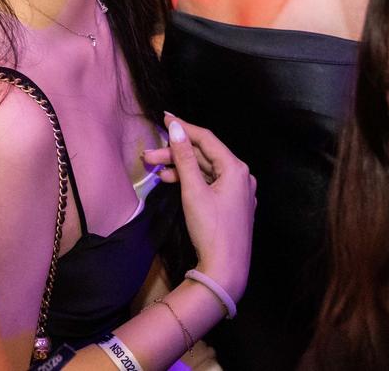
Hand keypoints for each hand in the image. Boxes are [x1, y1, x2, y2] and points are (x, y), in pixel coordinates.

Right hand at [141, 116, 255, 296]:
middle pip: (204, 156)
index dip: (183, 127)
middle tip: (148, 156)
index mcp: (236, 168)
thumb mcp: (193, 191)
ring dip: (181, 168)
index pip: (206, 139)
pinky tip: (172, 181)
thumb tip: (175, 128)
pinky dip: (191, 181)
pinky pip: (210, 184)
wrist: (225, 270)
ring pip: (205, 171)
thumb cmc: (210, 229)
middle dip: (175, 154)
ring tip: (155, 169)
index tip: (163, 118)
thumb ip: (184, 157)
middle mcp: (241, 176)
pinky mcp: (232, 206)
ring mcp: (238, 192)